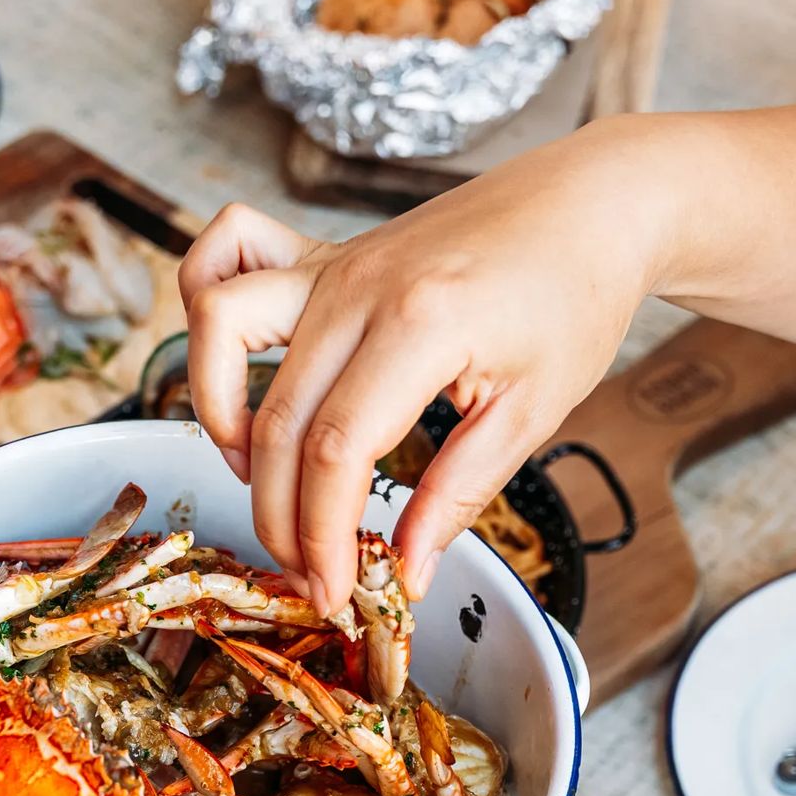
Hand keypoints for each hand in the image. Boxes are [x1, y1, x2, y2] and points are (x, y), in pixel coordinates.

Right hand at [179, 117, 671, 615]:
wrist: (592, 203)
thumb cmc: (573, 297)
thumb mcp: (531, 413)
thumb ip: (458, 496)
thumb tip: (406, 572)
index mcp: (420, 326)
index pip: (337, 452)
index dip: (322, 535)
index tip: (334, 592)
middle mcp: (357, 287)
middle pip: (278, 419)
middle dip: (280, 516)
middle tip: (309, 572)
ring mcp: (331, 263)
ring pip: (223, 335)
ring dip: (219, 416)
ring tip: (254, 473)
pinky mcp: (322, 253)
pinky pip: (224, 253)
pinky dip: (204, 309)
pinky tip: (232, 369)